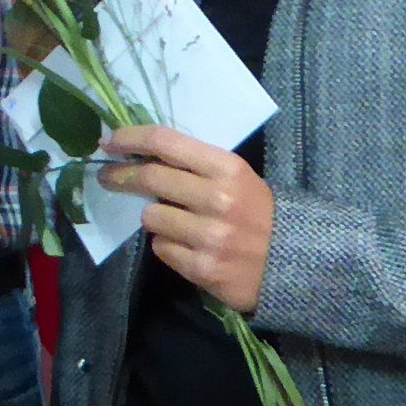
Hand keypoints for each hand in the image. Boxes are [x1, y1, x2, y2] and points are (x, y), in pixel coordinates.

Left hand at [102, 125, 273, 313]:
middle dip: (121, 175)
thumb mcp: (239, 179)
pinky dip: (169, 246)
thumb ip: (197, 167)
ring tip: (176, 222)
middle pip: (150, 177)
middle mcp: (217, 199)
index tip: (110, 141)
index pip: (166, 142)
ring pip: (151, 217)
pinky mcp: (202, 267)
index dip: (131, 138)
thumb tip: (144, 157)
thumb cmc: (261, 214)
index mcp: (228, 169)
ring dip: (156, 217)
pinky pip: (162, 248)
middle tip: (108, 176)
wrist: (297, 263)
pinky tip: (190, 246)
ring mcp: (209, 235)